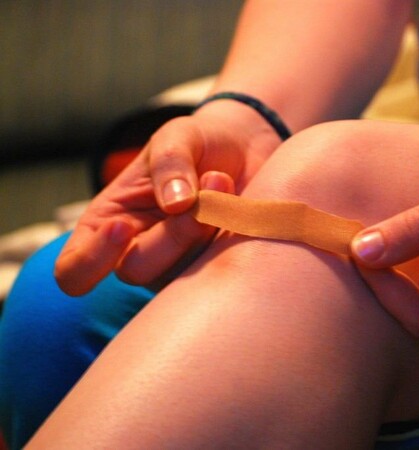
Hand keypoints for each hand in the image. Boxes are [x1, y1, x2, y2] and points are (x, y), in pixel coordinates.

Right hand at [55, 104, 280, 295]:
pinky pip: (217, 271)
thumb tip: (176, 204)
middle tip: (209, 185)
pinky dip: (227, 236)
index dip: (90, 261)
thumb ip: (170, 163)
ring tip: (222, 182)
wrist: (244, 148)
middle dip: (173, 233)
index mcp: (106, 224)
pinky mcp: (212, 269)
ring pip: (180, 275)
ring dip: (205, 228)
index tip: (122, 227)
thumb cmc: (196, 143)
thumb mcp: (176, 138)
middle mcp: (135, 253)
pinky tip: (237, 203)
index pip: (73, 271)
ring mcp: (175, 266)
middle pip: (137, 271)